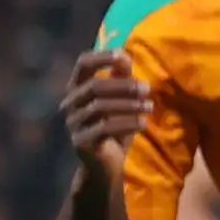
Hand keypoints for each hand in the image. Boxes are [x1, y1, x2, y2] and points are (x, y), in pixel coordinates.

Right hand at [60, 48, 153, 172]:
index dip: (101, 57)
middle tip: (147, 89)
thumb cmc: (114, 128)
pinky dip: (126, 123)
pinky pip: (104, 128)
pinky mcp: (80, 141)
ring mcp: (73, 123)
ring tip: (150, 106)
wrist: (105, 164)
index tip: (123, 56)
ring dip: (128, 105)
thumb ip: (121, 79)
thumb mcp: (121, 101)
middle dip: (123, 86)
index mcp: (77, 88)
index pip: (82, 64)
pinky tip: (143, 123)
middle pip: (94, 86)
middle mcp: (70, 103)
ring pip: (100, 107)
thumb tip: (125, 55)